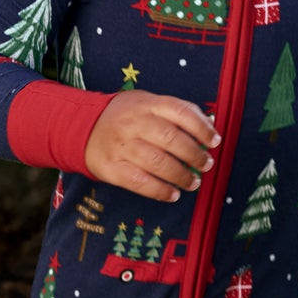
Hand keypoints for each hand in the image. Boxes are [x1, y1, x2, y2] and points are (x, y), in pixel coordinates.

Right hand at [85, 92, 220, 202]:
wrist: (83, 128)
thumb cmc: (125, 117)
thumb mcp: (147, 103)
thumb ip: (176, 112)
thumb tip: (210, 125)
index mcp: (146, 104)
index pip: (180, 112)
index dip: (202, 128)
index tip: (215, 141)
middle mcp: (134, 123)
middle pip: (171, 139)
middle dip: (194, 155)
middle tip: (206, 164)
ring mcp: (121, 146)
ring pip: (158, 163)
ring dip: (181, 176)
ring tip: (193, 182)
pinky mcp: (112, 168)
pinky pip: (140, 182)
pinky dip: (160, 191)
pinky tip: (173, 194)